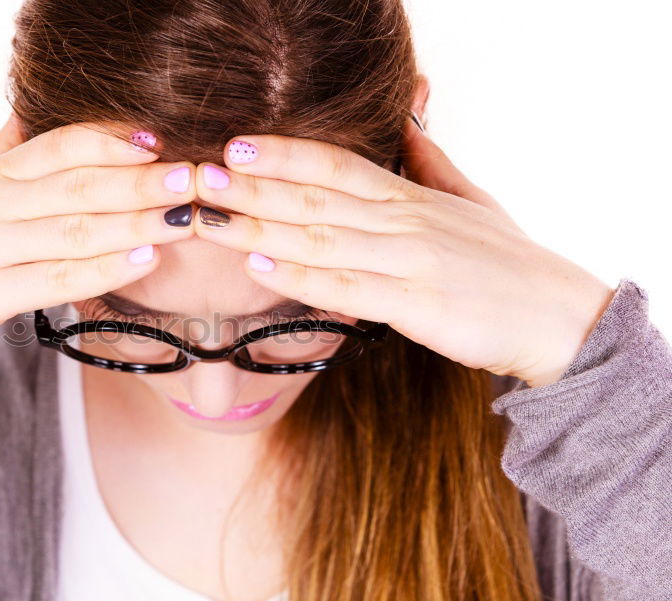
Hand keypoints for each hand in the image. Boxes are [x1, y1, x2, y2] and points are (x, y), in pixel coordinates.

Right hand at [0, 117, 195, 408]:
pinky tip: (144, 261)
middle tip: (197, 176)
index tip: (168, 138)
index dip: (117, 139)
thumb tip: (29, 109)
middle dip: (144, 179)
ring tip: (186, 217)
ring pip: (74, 230)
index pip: (63, 144)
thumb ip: (6, 152)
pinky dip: (104, 269)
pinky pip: (55, 280)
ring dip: (136, 223)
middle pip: (79, 184)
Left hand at [192, 118, 614, 387]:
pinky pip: (346, 290)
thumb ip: (431, 162)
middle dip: (252, 187)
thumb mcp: (472, 199)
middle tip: (200, 176)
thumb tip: (408, 122)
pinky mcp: (416, 307)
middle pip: (316, 198)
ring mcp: (409, 263)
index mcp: (411, 196)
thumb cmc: (508, 263)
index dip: (283, 153)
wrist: (560, 318)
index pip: (336, 165)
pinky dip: (299, 278)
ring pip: (321, 240)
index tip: (234, 145)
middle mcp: (404, 222)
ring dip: (258, 229)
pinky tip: (259, 268)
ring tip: (210, 219)